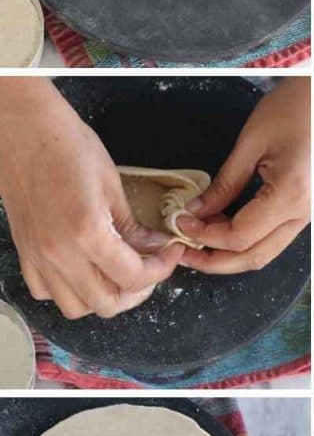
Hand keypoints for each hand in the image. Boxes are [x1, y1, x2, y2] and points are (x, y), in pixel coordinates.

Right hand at [0, 80, 181, 318]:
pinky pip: (46, 292)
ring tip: (120, 274)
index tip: (170, 254)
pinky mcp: (25, 252)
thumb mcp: (111, 183)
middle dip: (138, 290)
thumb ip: (131, 225)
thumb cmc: (65, 144)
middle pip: (107, 303)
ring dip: (104, 297)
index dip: (161, 270)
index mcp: (86, 233)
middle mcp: (59, 253)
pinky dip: (69, 291)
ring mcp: (38, 256)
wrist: (21, 129)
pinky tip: (84, 270)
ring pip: (76, 306)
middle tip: (152, 268)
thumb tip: (153, 247)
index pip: (133, 277)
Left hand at [176, 78, 309, 272]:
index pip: (240, 236)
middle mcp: (303, 213)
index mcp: (290, 195)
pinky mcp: (304, 209)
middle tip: (182, 250)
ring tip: (196, 243)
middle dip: (213, 261)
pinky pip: (272, 238)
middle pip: (253, 257)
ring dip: (228, 255)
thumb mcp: (251, 143)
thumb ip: (224, 183)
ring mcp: (306, 214)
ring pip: (263, 253)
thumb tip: (197, 211)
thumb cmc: (296, 107)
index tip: (181, 221)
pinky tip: (220, 228)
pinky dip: (244, 241)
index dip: (205, 235)